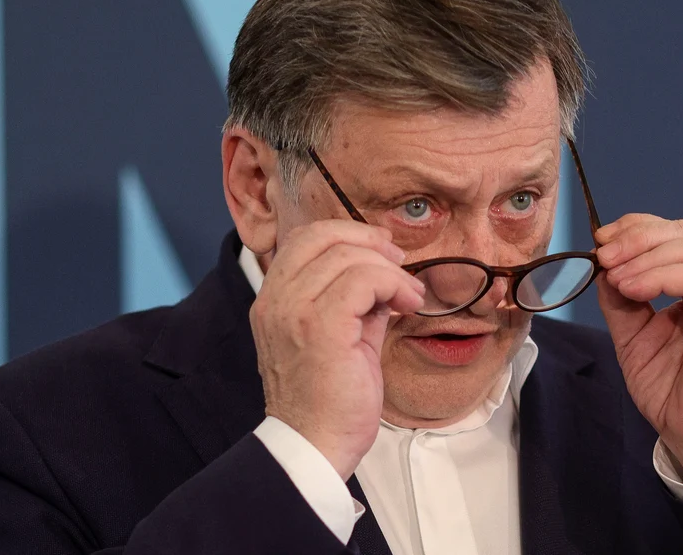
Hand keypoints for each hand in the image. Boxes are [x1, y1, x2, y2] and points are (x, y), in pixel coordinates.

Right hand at [250, 220, 425, 479]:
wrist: (315, 448)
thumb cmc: (328, 401)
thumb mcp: (339, 336)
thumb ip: (352, 301)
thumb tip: (382, 275)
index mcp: (274, 300)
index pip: (304, 238)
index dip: (348, 233)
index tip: (382, 252)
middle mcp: (275, 300)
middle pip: (322, 235)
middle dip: (370, 242)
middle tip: (399, 265)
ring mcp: (294, 311)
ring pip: (347, 256)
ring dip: (389, 270)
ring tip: (408, 296)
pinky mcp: (320, 327)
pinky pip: (362, 280)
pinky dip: (392, 284)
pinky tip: (406, 305)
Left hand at [594, 213, 682, 475]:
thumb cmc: (672, 387)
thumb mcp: (633, 332)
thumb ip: (621, 296)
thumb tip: (602, 262)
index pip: (680, 233)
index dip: (638, 228)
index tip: (601, 240)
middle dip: (637, 237)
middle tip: (602, 254)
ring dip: (643, 256)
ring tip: (614, 276)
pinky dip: (659, 276)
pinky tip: (631, 289)